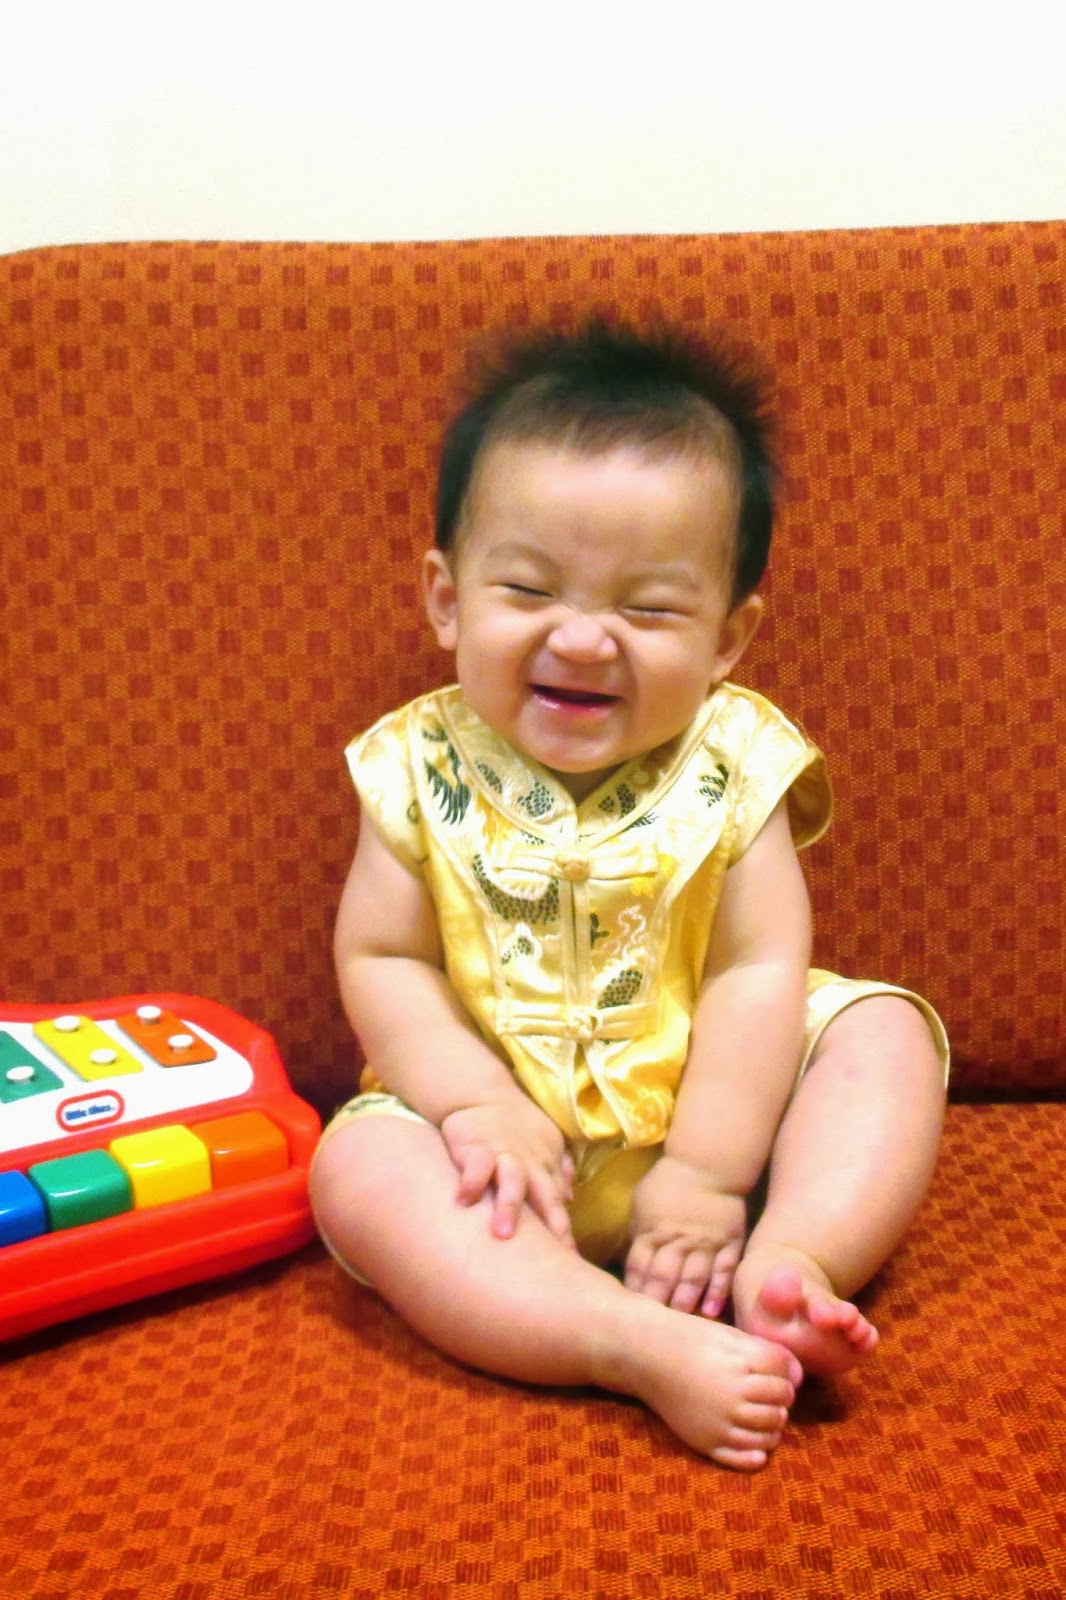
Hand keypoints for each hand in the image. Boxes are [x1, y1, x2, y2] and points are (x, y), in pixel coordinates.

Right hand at [440, 1096, 575, 1246]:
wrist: (484, 1094)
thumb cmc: (517, 1127)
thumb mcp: (544, 1145)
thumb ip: (558, 1171)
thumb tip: (570, 1199)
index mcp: (544, 1168)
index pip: (557, 1205)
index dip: (564, 1231)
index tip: (572, 1259)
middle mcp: (527, 1165)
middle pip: (541, 1195)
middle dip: (547, 1225)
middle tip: (549, 1258)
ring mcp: (502, 1154)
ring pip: (511, 1181)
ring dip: (509, 1205)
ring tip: (502, 1234)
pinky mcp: (475, 1146)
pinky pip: (474, 1165)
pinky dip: (470, 1181)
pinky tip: (464, 1201)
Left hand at [624, 1154, 746, 1316]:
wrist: (706, 1164)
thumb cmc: (667, 1185)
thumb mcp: (640, 1205)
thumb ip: (636, 1236)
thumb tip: (630, 1267)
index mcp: (651, 1231)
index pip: (638, 1268)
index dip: (633, 1293)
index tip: (628, 1316)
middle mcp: (677, 1241)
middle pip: (664, 1278)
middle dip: (657, 1305)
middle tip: (653, 1333)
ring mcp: (705, 1244)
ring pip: (693, 1279)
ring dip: (685, 1304)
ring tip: (680, 1328)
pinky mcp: (730, 1244)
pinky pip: (724, 1272)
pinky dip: (718, 1293)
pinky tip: (712, 1313)